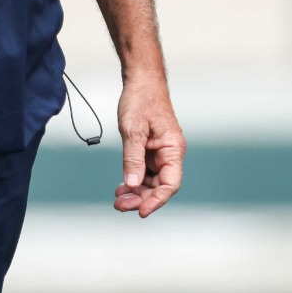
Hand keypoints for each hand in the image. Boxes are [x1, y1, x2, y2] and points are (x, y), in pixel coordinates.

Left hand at [114, 75, 184, 217]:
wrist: (140, 80)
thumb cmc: (142, 100)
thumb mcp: (133, 130)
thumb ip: (133, 158)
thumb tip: (132, 184)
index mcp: (173, 149)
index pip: (170, 184)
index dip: (157, 200)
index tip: (141, 211)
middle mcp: (169, 153)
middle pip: (160, 186)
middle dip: (141, 198)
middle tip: (120, 205)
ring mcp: (159, 153)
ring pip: (151, 181)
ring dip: (136, 192)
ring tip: (118, 199)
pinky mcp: (149, 150)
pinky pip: (144, 171)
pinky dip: (133, 180)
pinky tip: (121, 187)